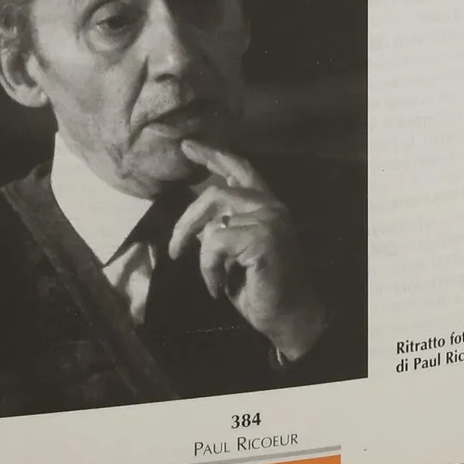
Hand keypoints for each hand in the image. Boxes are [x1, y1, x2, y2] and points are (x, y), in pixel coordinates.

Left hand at [169, 139, 326, 361]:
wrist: (289, 317)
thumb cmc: (262, 288)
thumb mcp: (234, 255)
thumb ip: (220, 231)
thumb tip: (196, 224)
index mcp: (267, 205)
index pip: (239, 167)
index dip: (213, 154)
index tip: (187, 146)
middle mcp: (270, 205)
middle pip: (215, 192)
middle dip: (186, 220)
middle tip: (174, 249)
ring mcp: (269, 219)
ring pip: (212, 219)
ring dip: (198, 252)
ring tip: (207, 276)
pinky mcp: (262, 238)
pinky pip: (215, 243)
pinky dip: (208, 268)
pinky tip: (217, 287)